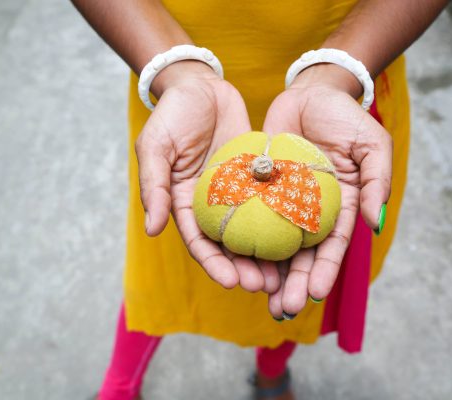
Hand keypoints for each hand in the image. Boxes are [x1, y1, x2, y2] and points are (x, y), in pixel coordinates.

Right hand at [136, 61, 276, 292]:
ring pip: (254, 229)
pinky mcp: (257, 176)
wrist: (201, 85)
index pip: (199, 242)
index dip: (214, 264)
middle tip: (265, 286)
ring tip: (284, 274)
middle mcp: (212, 203)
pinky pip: (271, 200)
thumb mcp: (156, 148)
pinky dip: (282, 219)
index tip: (231, 282)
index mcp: (184, 203)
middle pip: (229, 244)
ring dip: (266, 253)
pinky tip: (298, 235)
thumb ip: (155, 187)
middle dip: (245, 268)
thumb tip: (153, 230)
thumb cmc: (172, 115)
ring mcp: (237, 191)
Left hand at [263, 64, 392, 317]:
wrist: (309, 92)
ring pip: (273, 242)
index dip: (323, 270)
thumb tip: (375, 224)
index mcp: (340, 207)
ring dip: (267, 270)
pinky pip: (249, 215)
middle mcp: (309, 211)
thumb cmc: (345, 117)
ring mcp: (281, 202)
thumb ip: (377, 182)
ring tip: (257, 295)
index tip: (312, 293)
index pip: (332, 245)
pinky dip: (243, 237)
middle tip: (280, 308)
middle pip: (301, 253)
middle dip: (292, 282)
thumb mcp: (371, 145)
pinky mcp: (258, 188)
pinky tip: (234, 258)